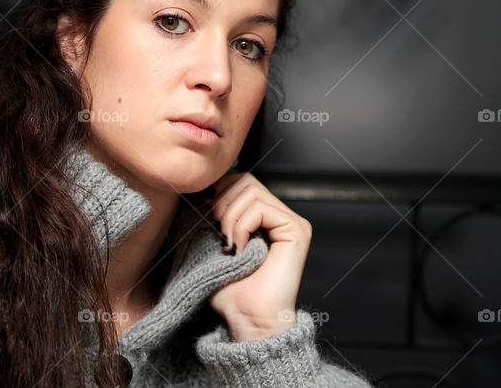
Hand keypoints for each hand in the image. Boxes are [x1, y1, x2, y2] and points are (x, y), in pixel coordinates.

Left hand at [205, 171, 312, 340]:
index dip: (219, 191)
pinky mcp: (296, 230)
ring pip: (251, 191)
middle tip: (217, 232)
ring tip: (227, 244)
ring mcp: (291, 222)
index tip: (205, 214)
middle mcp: (282, 216)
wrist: (248, 320)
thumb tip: (203, 188)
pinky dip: (241, 225)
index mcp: (265, 217)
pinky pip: (260, 208)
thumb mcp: (215, 243)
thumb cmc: (231, 290)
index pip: (241, 181)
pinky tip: (238, 248)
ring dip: (229, 217)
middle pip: (246, 180)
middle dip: (222, 202)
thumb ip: (215, 214)